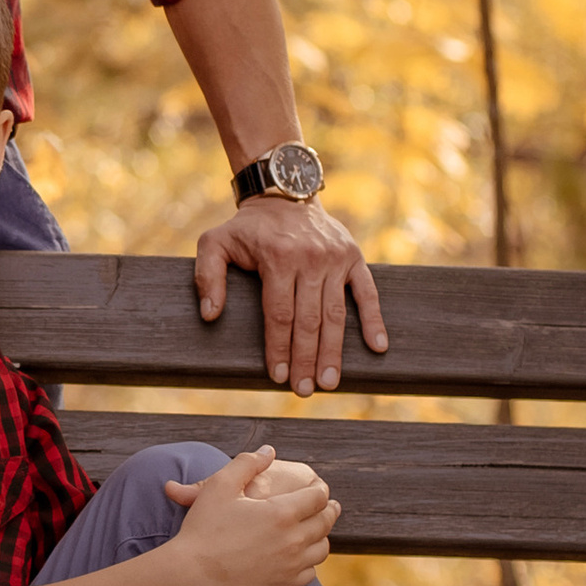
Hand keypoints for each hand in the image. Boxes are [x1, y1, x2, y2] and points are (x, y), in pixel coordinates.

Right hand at [166, 443, 340, 585]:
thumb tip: (269, 451)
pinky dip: (310, 561)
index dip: (320, 488)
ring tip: (317, 529)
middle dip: (329, 510)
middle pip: (325, 522)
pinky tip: (303, 555)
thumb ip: (247, 463)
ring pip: (322, 548)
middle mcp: (293, 540)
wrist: (192, 574)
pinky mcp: (283, 585)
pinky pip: (310, 573)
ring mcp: (290, 565)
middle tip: (330, 505)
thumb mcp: (219, 485)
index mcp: (282, 513)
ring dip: (322, 535)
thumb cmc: (203, 527)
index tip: (318, 486)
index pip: (318, 497)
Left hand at [190, 196, 386, 396]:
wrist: (284, 195)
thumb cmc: (247, 228)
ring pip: (336, 314)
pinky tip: (377, 347)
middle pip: (309, 320)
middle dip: (305, 359)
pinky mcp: (354, 257)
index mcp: (279, 258)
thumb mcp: (214, 243)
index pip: (280, 314)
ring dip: (333, 351)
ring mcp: (336, 259)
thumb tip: (211, 315)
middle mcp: (311, 259)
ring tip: (329, 382)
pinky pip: (367, 292)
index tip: (278, 377)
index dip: (279, 348)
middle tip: (304, 391)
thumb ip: (207, 276)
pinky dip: (374, 320)